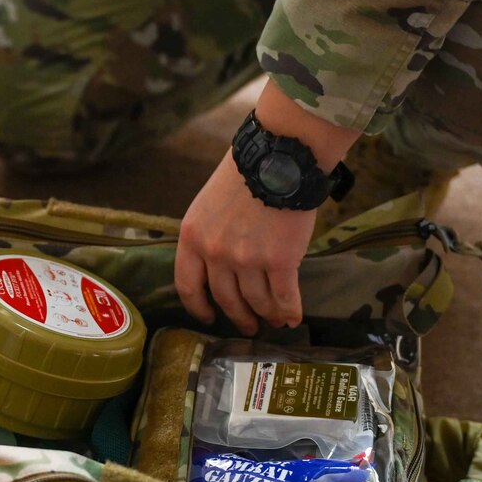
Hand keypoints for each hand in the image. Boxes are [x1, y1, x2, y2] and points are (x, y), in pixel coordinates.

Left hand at [175, 81, 359, 332]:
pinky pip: (284, 297)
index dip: (199, 307)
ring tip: (273, 320)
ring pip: (256, 302)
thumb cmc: (247, 172)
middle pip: (225, 299)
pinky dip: (289, 311)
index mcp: (192, 237)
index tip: (209, 316)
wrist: (279, 155)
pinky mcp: (280, 261)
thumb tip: (219, 264)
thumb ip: (209, 234)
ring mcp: (247, 260)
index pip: (188, 285)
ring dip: (266, 315)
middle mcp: (216, 253)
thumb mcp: (209, 202)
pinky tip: (293, 318)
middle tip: (247, 326)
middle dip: (238, 317)